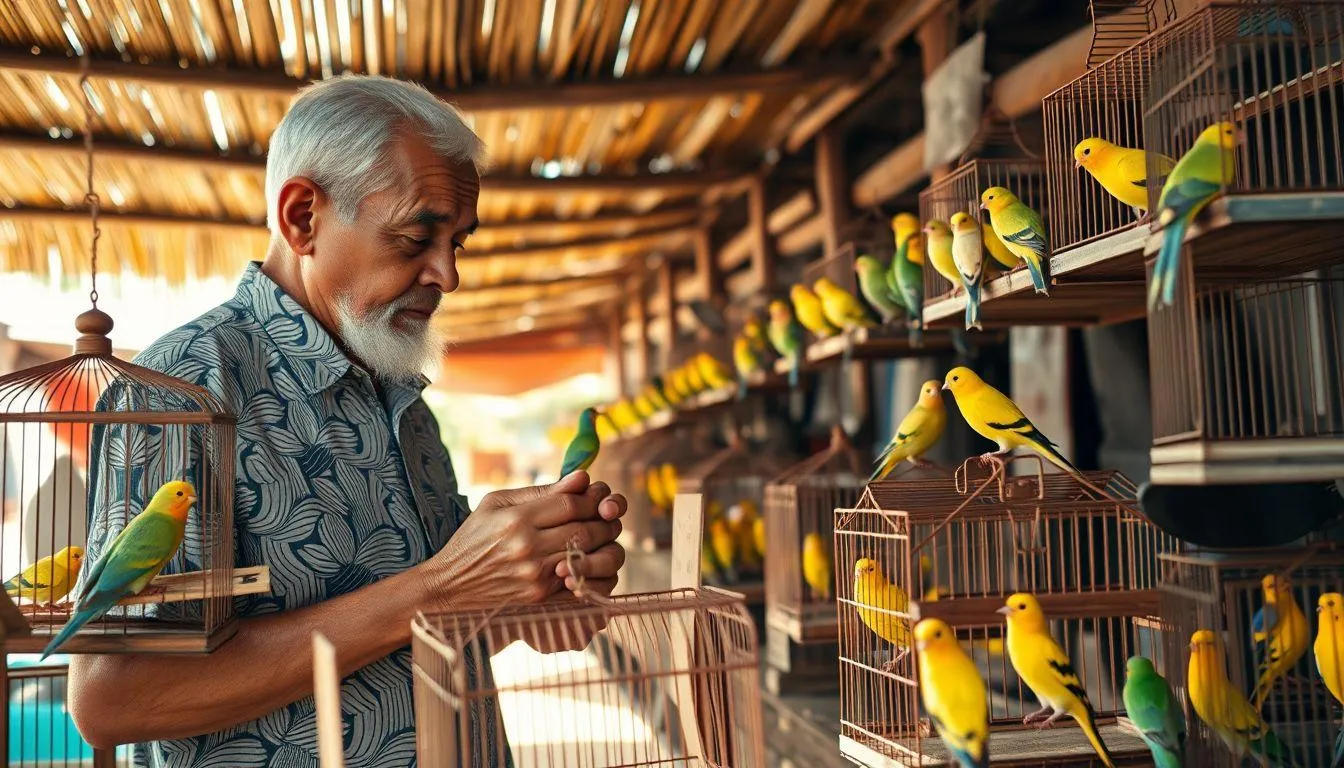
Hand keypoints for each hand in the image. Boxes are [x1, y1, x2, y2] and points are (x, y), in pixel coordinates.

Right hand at [419, 471, 621, 612]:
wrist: (449, 588)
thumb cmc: (472, 539)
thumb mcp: (496, 504)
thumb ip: (541, 491)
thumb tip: (582, 477)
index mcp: (517, 519)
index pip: (571, 504)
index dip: (591, 498)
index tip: (596, 496)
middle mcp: (527, 548)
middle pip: (584, 529)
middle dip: (603, 520)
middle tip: (607, 515)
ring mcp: (535, 576)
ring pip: (585, 555)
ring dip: (601, 544)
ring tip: (600, 535)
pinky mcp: (539, 598)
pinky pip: (579, 580)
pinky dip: (590, 568)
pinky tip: (587, 558)